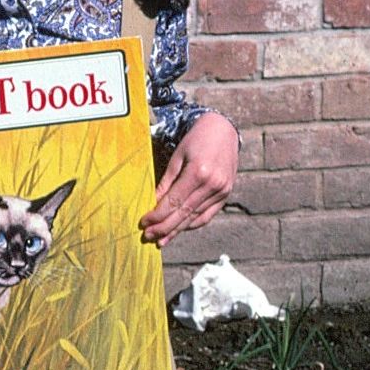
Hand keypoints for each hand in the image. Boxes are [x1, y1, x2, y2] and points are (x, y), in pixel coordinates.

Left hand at [139, 113, 237, 246]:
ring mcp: (222, 191)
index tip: (144, 222)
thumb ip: (167, 182)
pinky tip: (180, 229)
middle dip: (164, 227)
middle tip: (148, 236)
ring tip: (161, 239)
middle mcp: (213, 184)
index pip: (174, 201)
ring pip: (196, 217)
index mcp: (199, 172)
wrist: (223, 130)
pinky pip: (208, 215)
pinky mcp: (226, 194)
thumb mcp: (178, 156)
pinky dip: (193, 224)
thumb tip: (154, 203)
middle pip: (185, 213)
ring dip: (177, 230)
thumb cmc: (196, 140)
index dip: (158, 215)